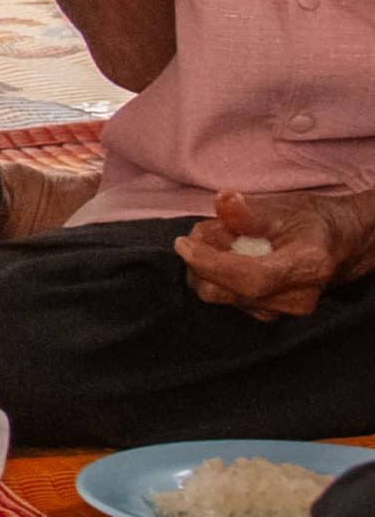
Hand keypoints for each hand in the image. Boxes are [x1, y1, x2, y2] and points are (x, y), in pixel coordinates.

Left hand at [173, 190, 371, 319]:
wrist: (333, 245)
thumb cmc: (306, 221)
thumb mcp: (281, 207)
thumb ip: (249, 211)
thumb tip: (223, 202)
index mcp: (309, 266)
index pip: (251, 277)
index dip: (212, 263)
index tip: (182, 243)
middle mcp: (298, 298)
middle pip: (226, 291)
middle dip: (202, 260)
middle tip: (209, 228)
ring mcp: (283, 311)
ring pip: (219, 295)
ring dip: (206, 266)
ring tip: (225, 238)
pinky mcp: (267, 314)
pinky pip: (225, 297)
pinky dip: (215, 275)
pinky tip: (230, 255)